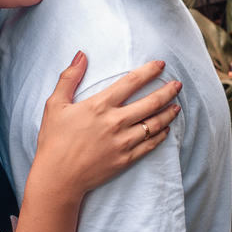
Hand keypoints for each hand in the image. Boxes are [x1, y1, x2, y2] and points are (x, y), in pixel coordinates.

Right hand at [33, 51, 180, 195]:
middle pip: (150, 102)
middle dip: (167, 91)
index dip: (149, 71)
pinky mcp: (126, 159)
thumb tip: (81, 54)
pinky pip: (150, 144)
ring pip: (154, 124)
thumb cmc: (54, 140)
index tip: (161, 65)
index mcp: (99, 105)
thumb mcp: (55, 105)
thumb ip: (69, 78)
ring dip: (168, 113)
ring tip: (177, 105)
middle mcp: (115, 122)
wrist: (57, 177)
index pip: (131, 82)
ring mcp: (123, 142)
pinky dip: (161, 135)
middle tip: (178, 85)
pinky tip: (166, 129)